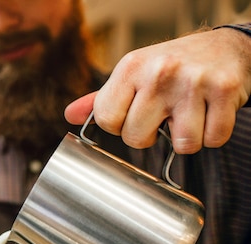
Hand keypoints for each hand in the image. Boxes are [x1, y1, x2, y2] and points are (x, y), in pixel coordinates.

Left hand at [65, 27, 250, 153]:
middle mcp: (159, 72)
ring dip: (188, 138)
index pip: (106, 121)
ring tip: (189, 114)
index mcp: (130, 67)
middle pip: (137, 139)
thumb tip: (69, 116)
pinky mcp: (224, 90)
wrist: (225, 47)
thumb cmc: (173, 66)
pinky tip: (209, 113)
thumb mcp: (133, 74)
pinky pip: (213, 139)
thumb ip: (101, 99)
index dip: (120, 127)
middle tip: (164, 116)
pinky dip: (213, 133)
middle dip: (152, 136)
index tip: (133, 116)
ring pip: (182, 145)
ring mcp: (193, 81)